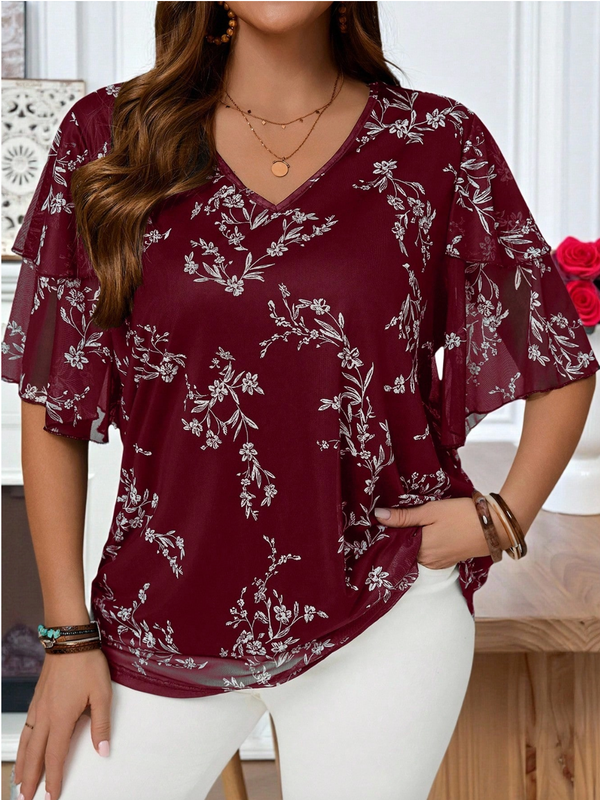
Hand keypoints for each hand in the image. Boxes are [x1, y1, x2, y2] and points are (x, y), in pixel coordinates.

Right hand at [13, 648, 112, 799]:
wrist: (69, 640)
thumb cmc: (87, 664)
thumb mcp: (102, 694)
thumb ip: (101, 724)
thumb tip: (103, 750)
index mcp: (62, 718)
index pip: (55, 756)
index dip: (53, 778)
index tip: (51, 796)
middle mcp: (45, 716)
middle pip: (35, 754)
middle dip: (30, 778)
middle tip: (26, 798)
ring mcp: (38, 707)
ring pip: (26, 742)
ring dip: (22, 763)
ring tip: (19, 781)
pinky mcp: (37, 699)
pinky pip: (26, 728)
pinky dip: (22, 744)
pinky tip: (24, 747)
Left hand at [374, 496, 508, 568]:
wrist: (495, 526)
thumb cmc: (461, 515)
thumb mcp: (431, 510)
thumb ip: (404, 516)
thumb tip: (377, 515)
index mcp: (420, 549)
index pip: (394, 543)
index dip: (389, 531)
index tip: (383, 519)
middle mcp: (426, 562)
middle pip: (405, 549)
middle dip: (400, 536)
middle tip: (397, 517)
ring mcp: (437, 564)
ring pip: (416, 552)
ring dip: (413, 540)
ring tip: (411, 523)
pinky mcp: (447, 562)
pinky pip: (428, 555)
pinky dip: (424, 545)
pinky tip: (427, 531)